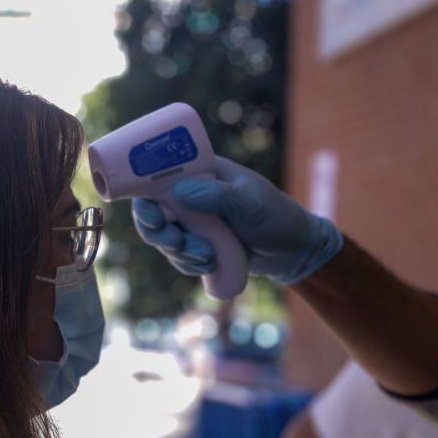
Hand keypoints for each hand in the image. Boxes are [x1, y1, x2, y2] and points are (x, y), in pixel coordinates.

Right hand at [131, 156, 343, 283]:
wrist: (293, 252)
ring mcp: (192, 222)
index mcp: (201, 172)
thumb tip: (177, 192)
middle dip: (158, 231)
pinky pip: (177, 256)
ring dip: (179, 252)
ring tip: (206, 257)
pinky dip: (188, 264)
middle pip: (152, 211)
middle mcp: (190, 195)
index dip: (144, 192)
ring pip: (162, 238)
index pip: (159, 175)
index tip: (151, 211)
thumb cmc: (276, 217)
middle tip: (176, 241)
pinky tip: (210, 265)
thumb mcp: (249, 202)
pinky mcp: (197, 245)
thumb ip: (216, 196)